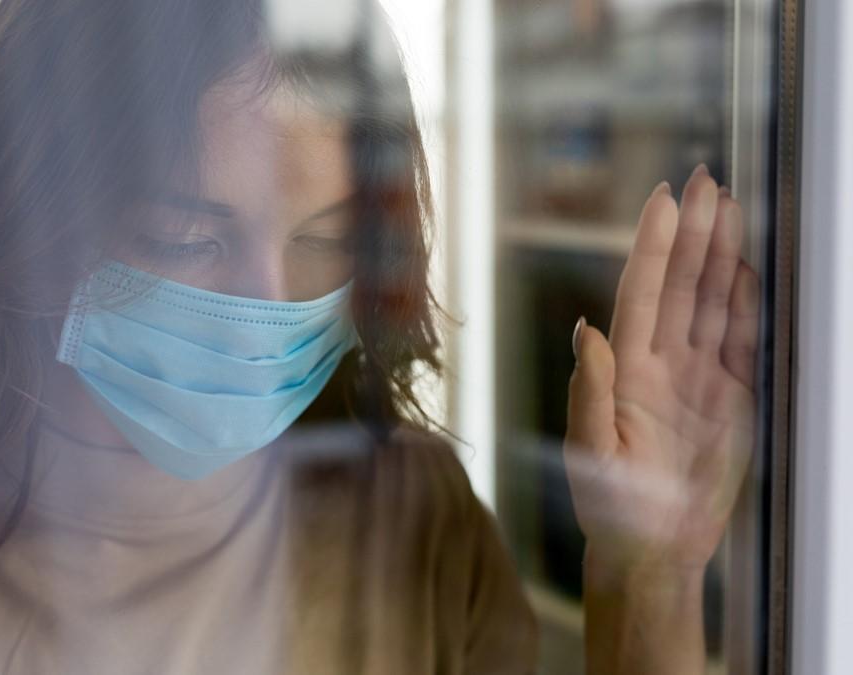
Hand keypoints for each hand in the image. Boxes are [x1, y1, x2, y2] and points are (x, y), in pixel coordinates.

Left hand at [564, 165, 759, 572]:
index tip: (665, 199)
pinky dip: (746, 303)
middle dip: (693, 233)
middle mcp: (660, 364)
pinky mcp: (728, 399)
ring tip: (730, 206)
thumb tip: (586, 329)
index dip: (653, 246)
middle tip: (707, 180)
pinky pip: (741, 340)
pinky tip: (746, 267)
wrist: (652, 551)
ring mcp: (697, 378)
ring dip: (721, 255)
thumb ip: (590, 389)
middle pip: (681, 285)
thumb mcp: (592, 452)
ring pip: (712, 303)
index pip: (642, 294)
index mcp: (626, 370)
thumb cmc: (611, 509)